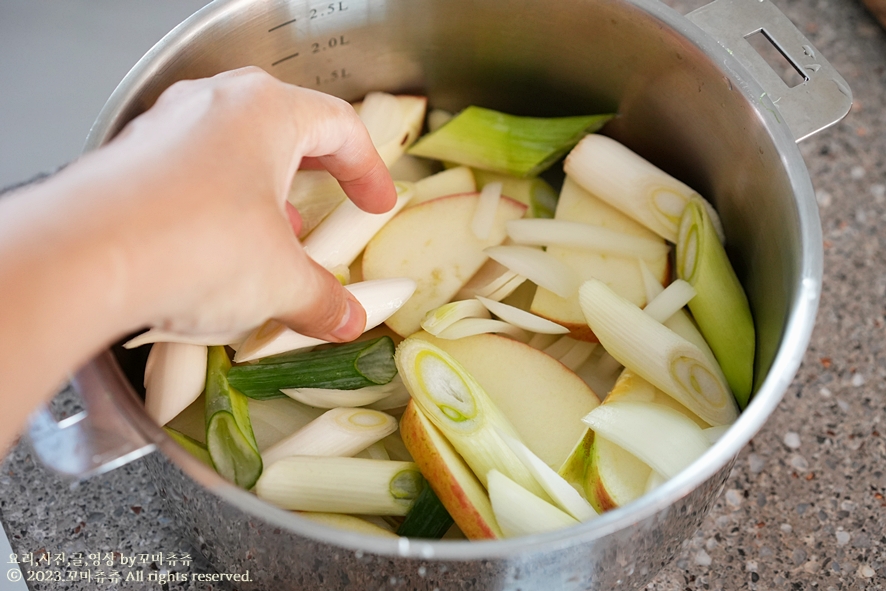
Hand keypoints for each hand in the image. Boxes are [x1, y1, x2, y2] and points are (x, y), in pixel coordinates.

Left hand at [75, 66, 396, 341]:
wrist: (81, 262)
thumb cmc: (196, 246)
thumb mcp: (279, 280)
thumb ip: (323, 297)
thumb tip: (346, 318)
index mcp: (265, 111)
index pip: (338, 126)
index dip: (369, 169)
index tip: (376, 202)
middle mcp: (212, 106)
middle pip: (283, 129)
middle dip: (312, 175)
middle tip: (329, 207)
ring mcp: (163, 129)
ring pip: (231, 150)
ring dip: (262, 193)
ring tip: (274, 239)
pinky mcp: (128, 163)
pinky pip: (188, 175)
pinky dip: (215, 207)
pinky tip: (216, 252)